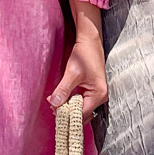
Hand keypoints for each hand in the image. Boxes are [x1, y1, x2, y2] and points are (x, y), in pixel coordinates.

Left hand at [49, 0, 105, 118]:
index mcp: (98, 94)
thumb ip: (63, 89)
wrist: (89, 40)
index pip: (81, 113)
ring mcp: (97, 93)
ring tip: (55, 102)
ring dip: (68, 107)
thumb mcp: (72, 72)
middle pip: (82, 113)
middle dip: (67, 111)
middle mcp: (101, 96)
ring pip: (81, 108)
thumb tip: (54, 104)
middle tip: (52, 106)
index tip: (53, 110)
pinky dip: (72, 101)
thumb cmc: (84, 54)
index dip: (67, 113)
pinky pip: (82, 101)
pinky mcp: (93, 89)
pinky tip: (62, 98)